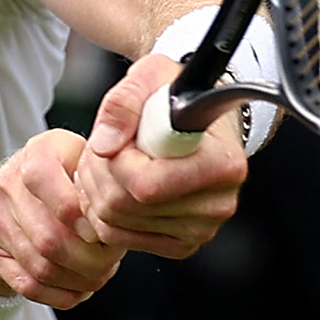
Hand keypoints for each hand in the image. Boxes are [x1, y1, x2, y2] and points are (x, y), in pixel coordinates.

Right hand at [0, 128, 126, 310]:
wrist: (10, 193)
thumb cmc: (61, 177)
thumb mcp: (82, 162)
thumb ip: (100, 185)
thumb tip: (119, 223)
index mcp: (39, 153)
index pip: (60, 195)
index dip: (86, 223)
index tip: (104, 235)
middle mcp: (8, 183)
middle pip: (51, 239)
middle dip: (90, 261)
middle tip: (110, 264)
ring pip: (41, 267)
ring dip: (77, 280)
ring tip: (98, 276)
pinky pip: (27, 285)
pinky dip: (59, 295)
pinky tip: (78, 290)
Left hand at [72, 52, 247, 260]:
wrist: (195, 120)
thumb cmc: (176, 98)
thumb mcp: (152, 75)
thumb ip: (124, 101)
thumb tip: (104, 145)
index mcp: (223, 164)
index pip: (146, 184)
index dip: (116, 161)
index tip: (119, 137)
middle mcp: (218, 204)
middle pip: (125, 206)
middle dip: (99, 173)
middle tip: (104, 148)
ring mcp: (199, 230)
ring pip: (114, 223)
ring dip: (95, 191)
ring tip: (107, 163)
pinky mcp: (179, 244)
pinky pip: (118, 238)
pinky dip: (102, 212)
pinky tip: (112, 185)